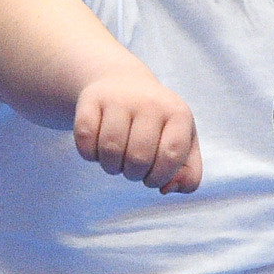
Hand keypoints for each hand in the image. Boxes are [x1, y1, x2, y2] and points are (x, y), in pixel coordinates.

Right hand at [73, 72, 200, 192]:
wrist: (123, 84)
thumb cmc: (157, 126)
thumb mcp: (183, 145)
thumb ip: (189, 176)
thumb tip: (167, 189)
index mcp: (178, 113)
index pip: (171, 156)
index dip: (159, 177)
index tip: (153, 176)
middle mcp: (150, 101)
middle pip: (138, 158)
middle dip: (133, 174)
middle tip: (133, 166)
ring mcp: (119, 98)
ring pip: (110, 151)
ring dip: (111, 167)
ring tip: (117, 158)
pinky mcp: (90, 99)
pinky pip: (85, 140)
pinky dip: (90, 154)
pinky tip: (98, 146)